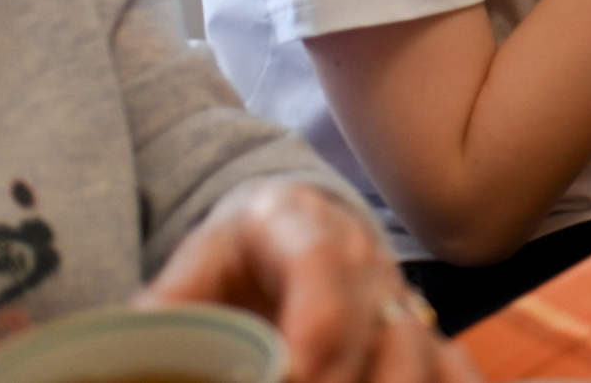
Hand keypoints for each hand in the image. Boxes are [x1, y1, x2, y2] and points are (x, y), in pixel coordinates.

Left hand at [140, 179, 479, 382]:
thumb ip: (170, 308)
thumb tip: (136, 347)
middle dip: (348, 381)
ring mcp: (399, 296)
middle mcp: (365, 257)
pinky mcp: (420, 334)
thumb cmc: (234, 259)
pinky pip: (454, 367)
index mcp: (303, 223)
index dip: (316, 325)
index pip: (323, 266)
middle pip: (379, 318)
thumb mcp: (195, 266)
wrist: (285, 233)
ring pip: (420, 349)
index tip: (292, 377)